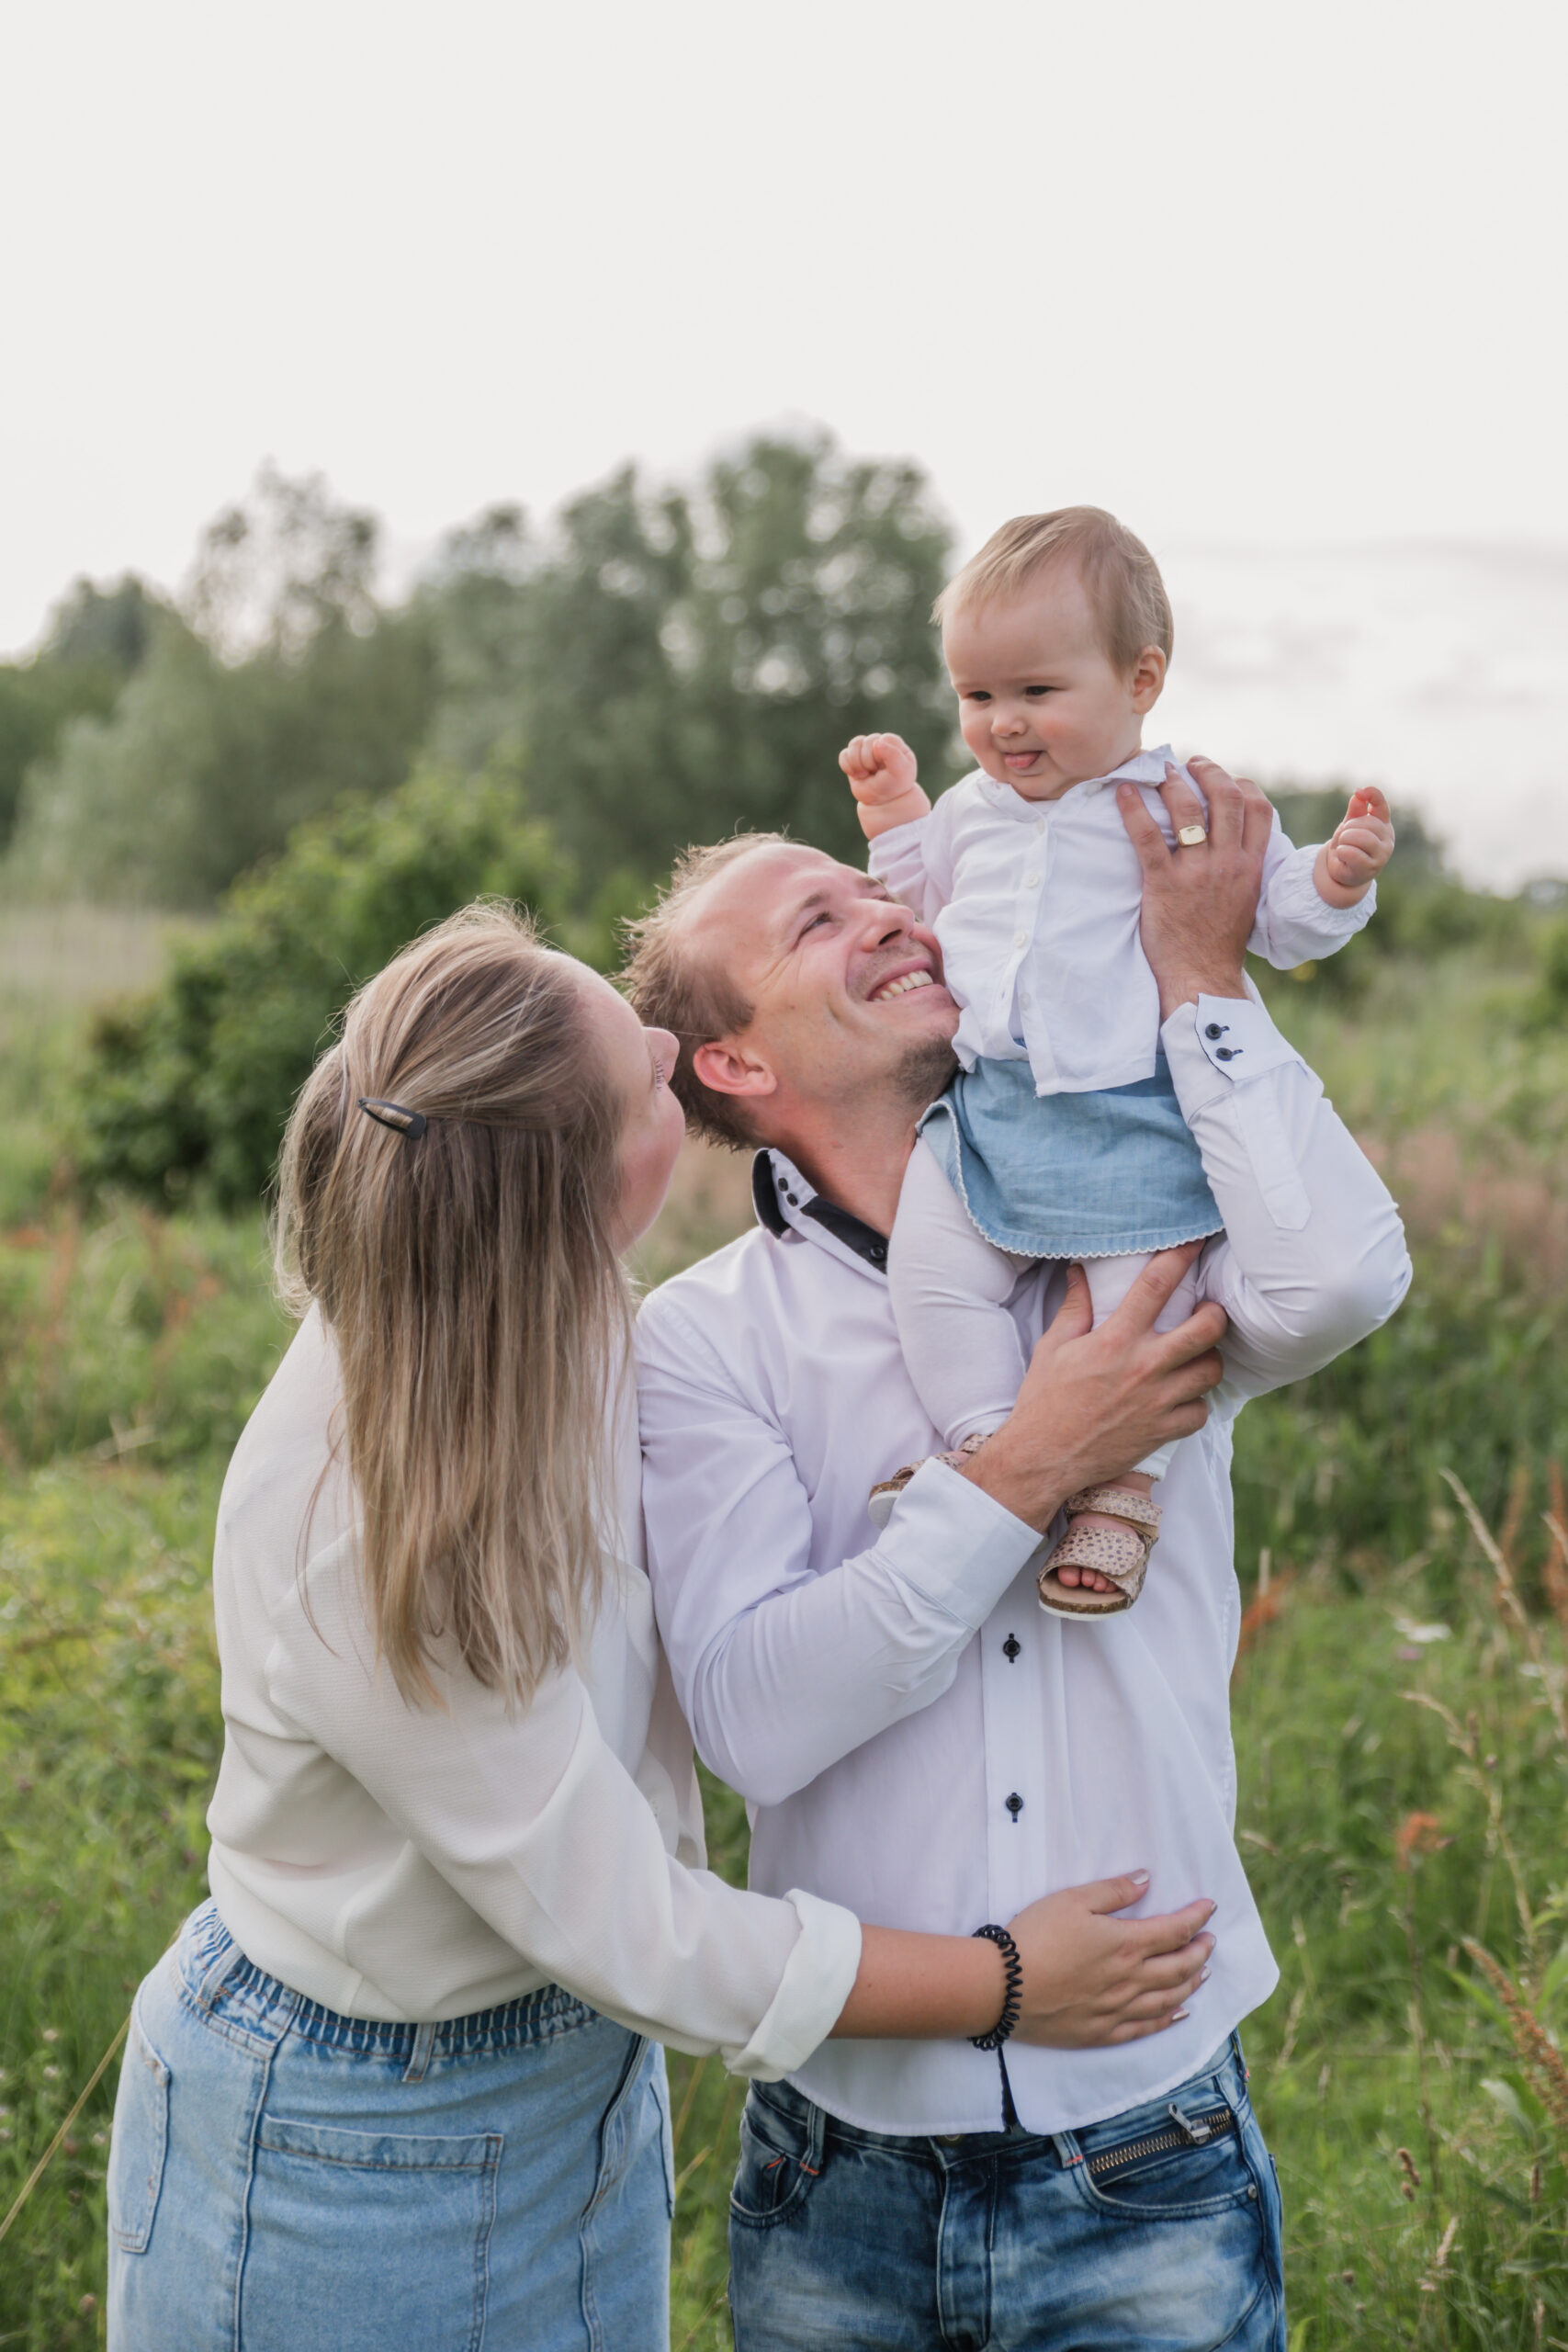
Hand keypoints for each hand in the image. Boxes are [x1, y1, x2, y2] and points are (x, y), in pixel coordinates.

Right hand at [839, 732, 929, 840]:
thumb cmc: (895, 786)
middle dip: (869, 761)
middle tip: (876, 773)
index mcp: (894, 743)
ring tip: (865, 774)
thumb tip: (877, 743)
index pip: (882, 739)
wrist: (884, 802)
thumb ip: (893, 755)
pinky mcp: (853, 759)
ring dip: (857, 763)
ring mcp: (865, 750)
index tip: (886, 768)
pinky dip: (848, 767)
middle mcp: (879, 743)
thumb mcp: (900, 772)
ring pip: (853, 745)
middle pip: (866, 742)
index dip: (880, 755)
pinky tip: (857, 775)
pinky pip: (843, 755)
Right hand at [961, 1248, 1227, 1532]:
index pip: (1156, 1285)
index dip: (1180, 1256)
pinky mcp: (1164, 1431)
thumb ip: (1074, 1308)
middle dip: (1216, 1313)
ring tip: (1196, 1355)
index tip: (1195, 1241)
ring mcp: (1158, 1401)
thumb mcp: (1053, 1347)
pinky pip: (1201, 1411)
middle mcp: (1144, 1367)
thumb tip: (1078, 1272)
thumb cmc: (1045, 1400)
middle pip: (1207, 1328)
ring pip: (1212, 1370)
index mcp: (1115, 1340)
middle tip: (1207, 1311)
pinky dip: (1196, 1403)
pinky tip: (1182, 1397)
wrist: (1044, 1457)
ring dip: (1208, 1359)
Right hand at [1007, 1873, 1216, 2047]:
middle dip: (1200, 1951)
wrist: (1003, 1987)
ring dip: (1191, 1984)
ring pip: (1169, 1999)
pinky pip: (1146, 2029)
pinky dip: (1168, 2020)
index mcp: (1125, 1944)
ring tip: (1203, 1972)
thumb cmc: (1035, 1936)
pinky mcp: (1103, 2032)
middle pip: (1179, 1967)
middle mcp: (1130, 1980)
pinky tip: (1179, 2014)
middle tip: (1210, 1940)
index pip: (1174, 1930)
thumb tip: (1146, 1880)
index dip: (1196, 1917)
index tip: (1210, 1907)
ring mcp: (1119, 2010)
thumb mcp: (1071, 1900)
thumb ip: (1113, 1891)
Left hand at [1117, 755, 1273, 1017]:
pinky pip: (1147, 837)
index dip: (1241, 783)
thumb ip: (1242, 868)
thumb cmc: (1219, 942)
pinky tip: (1124, 793)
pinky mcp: (1163, 884)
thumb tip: (1231, 841)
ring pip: (1187, 810)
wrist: (1201, 977)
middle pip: (1225, 797)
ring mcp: (1196, 873)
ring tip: (1160, 771)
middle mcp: (1227, 863)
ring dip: (1173, 783)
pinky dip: (1133, 810)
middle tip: (1191, 762)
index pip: (1258, 808)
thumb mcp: (1246, 900)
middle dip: (1208, 771)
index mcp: (1251, 866)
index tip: (1225, 777)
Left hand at [1316, 785, 1393, 905]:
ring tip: (1343, 846)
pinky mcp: (1371, 868)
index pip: (1381, 806)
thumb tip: (1358, 794)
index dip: (1373, 795)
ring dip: (1345, 839)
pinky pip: (1352, 853)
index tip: (1359, 791)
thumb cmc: (1349, 845)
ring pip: (1361, 837)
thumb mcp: (1349, 825)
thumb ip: (1355, 811)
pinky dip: (1342, 852)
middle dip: (1349, 827)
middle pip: (1367, 823)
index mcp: (1383, 825)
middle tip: (1344, 837)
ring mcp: (1382, 855)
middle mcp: (1387, 839)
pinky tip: (1343, 856)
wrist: (1344, 872)